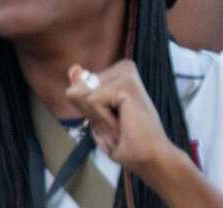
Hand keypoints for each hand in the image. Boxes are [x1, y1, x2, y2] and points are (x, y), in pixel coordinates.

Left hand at [66, 63, 181, 185]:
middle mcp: (124, 68)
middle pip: (76, 89)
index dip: (86, 111)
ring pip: (81, 94)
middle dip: (89, 114)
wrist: (149, 155)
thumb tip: (74, 68)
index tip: (111, 119)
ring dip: (96, 118)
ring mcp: (126, 74)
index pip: (77, 87)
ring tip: (119, 124)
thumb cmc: (125, 139)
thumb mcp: (95, 114)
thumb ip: (82, 89)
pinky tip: (122, 123)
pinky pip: (92, 101)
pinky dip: (103, 119)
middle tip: (115, 124)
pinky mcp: (127, 84)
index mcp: (117, 73)